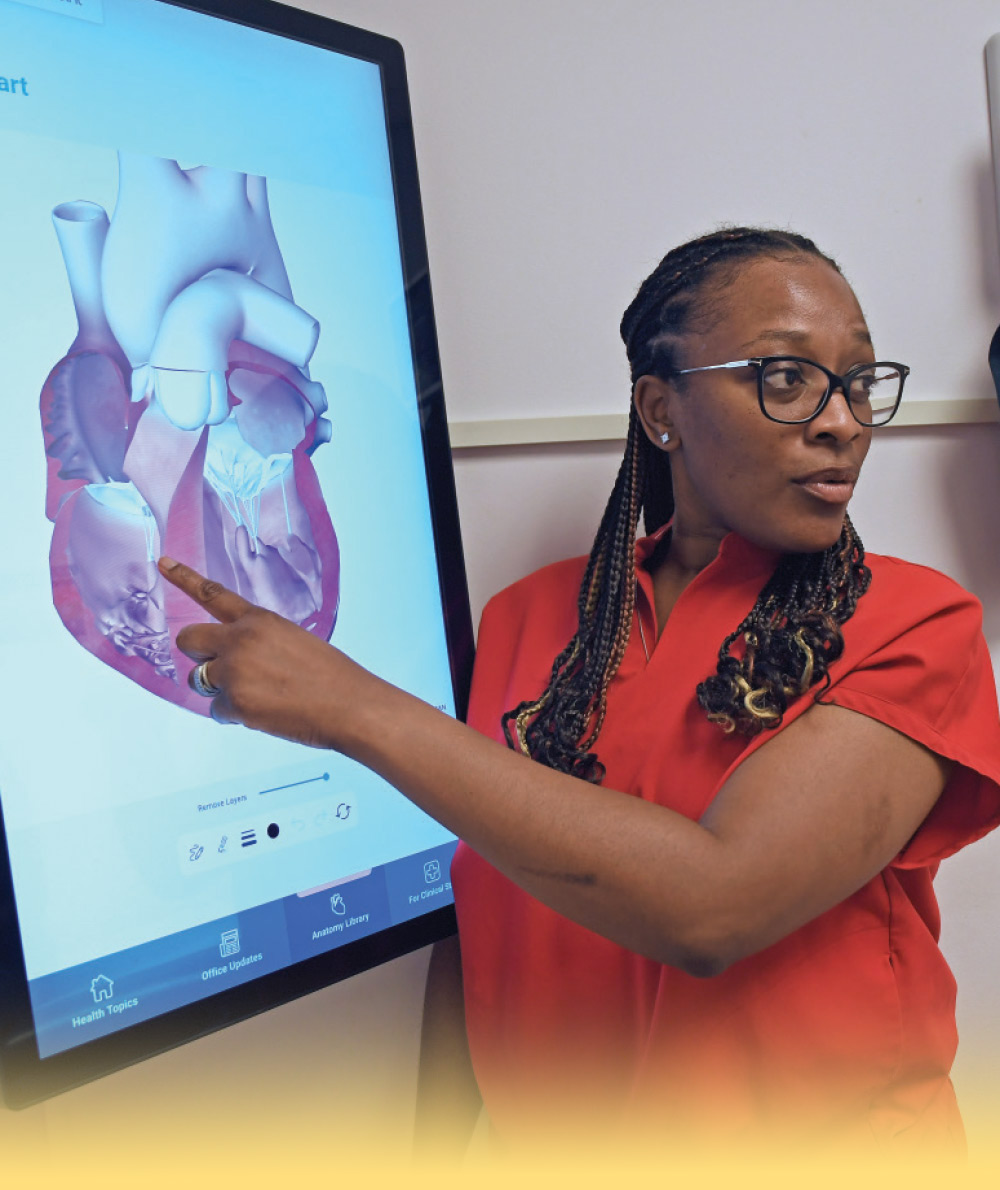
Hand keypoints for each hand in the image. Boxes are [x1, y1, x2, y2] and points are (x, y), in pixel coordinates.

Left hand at [157, 555, 368, 748]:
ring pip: (199, 679)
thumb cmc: (331, 676)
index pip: (213, 593)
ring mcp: (234, 672)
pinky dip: (236, 715)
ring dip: (219, 689)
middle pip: (188, 639)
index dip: (184, 577)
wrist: (349, 705)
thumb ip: (259, 643)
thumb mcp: (295, 642)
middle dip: (197, 653)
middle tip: (219, 666)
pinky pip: (217, 710)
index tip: (163, 562)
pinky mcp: (234, 704)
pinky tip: (266, 713)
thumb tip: (237, 660)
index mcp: (259, 620)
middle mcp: (240, 641)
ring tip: (257, 694)